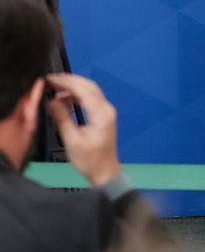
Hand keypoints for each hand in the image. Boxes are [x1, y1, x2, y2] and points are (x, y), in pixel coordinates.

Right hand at [43, 73, 120, 187]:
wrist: (104, 172)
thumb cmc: (90, 160)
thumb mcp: (71, 140)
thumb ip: (62, 118)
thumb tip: (52, 101)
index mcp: (101, 115)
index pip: (84, 90)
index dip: (66, 82)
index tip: (50, 79)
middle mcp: (107, 110)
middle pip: (89, 86)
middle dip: (69, 81)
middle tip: (50, 80)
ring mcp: (106, 112)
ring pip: (90, 91)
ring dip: (72, 87)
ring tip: (54, 89)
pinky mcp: (103, 116)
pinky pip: (90, 99)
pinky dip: (77, 95)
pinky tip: (64, 99)